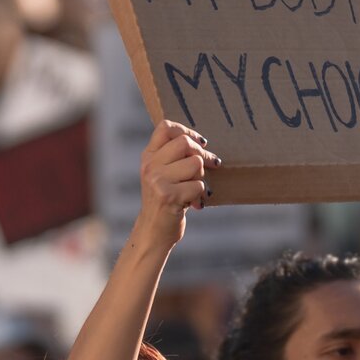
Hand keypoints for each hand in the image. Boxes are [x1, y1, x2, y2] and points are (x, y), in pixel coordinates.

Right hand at [135, 120, 221, 247]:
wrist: (153, 231)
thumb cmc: (165, 201)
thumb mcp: (161, 174)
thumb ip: (172, 157)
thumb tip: (201, 142)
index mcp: (148, 157)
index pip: (165, 127)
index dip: (186, 130)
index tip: (199, 143)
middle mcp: (150, 166)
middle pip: (185, 143)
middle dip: (202, 154)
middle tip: (211, 165)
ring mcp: (157, 181)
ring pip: (195, 163)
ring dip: (201, 177)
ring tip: (194, 190)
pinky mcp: (168, 196)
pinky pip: (199, 185)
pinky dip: (201, 195)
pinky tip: (194, 204)